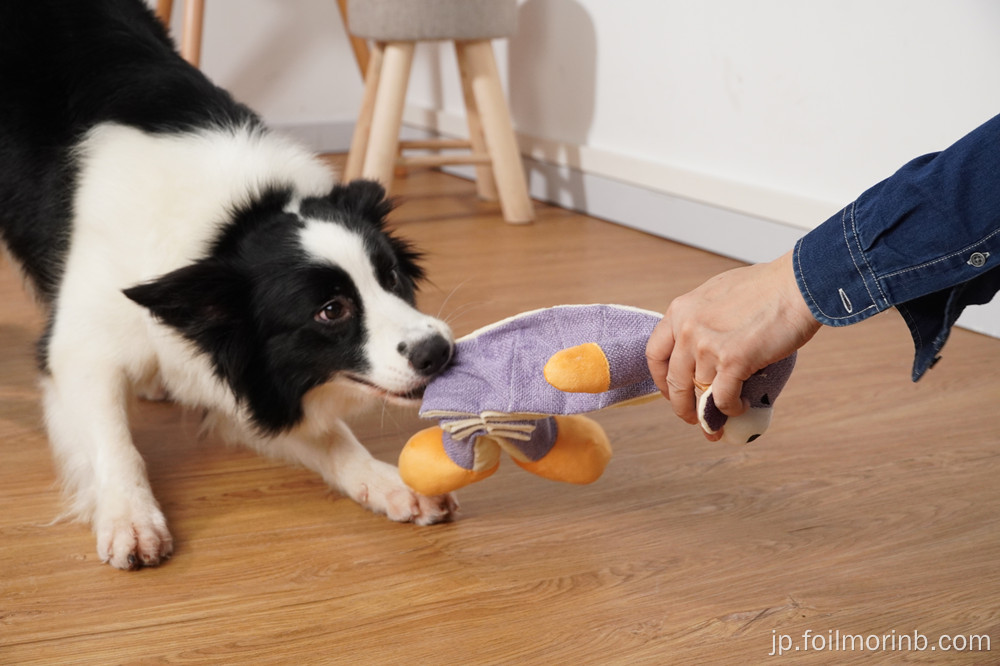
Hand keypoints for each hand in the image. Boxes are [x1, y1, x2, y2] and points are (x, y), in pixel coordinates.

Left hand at [645, 250, 820, 438]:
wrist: (797, 285)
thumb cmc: (766, 287)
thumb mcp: (714, 295)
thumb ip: (700, 319)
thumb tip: (699, 345)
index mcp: (680, 311)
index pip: (655, 354)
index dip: (661, 380)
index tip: (671, 391)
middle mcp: (687, 329)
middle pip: (674, 381)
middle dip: (681, 406)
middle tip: (692, 417)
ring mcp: (707, 346)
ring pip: (699, 393)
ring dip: (710, 412)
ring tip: (721, 419)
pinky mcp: (732, 361)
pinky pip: (723, 399)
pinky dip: (731, 409)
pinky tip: (740, 407)